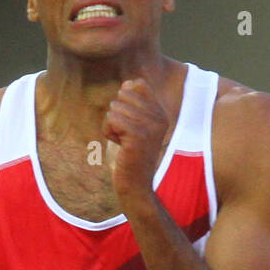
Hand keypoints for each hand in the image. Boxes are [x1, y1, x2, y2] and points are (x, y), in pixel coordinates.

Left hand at [103, 78, 168, 202]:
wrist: (134, 186)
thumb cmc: (129, 157)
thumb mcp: (131, 126)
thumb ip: (131, 104)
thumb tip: (128, 83)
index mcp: (160, 113)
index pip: (138, 85)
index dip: (124, 101)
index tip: (128, 124)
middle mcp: (159, 118)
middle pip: (123, 94)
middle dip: (115, 114)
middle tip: (124, 136)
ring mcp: (150, 126)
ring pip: (115, 107)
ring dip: (111, 126)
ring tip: (122, 143)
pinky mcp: (137, 136)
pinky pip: (111, 118)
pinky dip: (108, 132)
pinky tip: (119, 146)